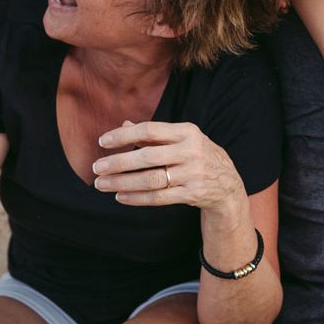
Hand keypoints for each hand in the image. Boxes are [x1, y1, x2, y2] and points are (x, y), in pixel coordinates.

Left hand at [91, 121, 244, 214]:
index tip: (102, 141)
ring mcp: (193, 174)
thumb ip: (153, 134)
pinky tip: (120, 196)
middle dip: (118, 162)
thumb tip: (124, 125)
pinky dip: (137, 198)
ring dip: (123, 182)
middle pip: (148, 156)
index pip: (150, 129)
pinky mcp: (193, 194)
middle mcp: (191, 151)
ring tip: (102, 183)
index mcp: (187, 131)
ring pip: (151, 179)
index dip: (124, 135)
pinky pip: (160, 197)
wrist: (227, 183)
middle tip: (96, 167)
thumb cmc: (195, 155)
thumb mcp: (181, 139)